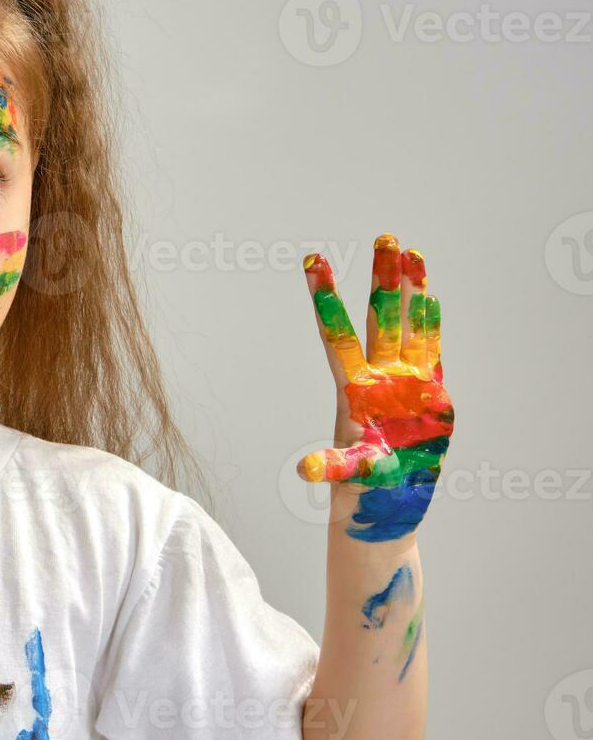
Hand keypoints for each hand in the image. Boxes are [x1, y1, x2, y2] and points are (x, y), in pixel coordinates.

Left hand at [295, 234, 454, 541]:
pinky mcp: (429, 395)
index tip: (312, 260)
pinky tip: (433, 296)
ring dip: (412, 292)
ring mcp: (404, 383)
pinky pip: (431, 351)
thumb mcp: (347, 479)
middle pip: (380, 318)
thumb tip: (306, 471)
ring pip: (408, 327)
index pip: (335, 334)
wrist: (386, 503)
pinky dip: (432, 325)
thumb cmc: (361, 493)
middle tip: (386, 235)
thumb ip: (334, 469)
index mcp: (352, 391)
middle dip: (383, 279)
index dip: (325, 298)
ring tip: (413, 252)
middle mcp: (378, 378)